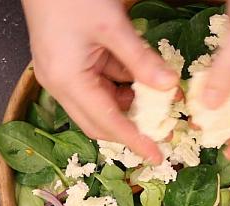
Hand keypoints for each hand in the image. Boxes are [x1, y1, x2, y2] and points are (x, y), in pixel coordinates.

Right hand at [21, 0, 178, 163]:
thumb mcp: (112, 26)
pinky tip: (139, 81)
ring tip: (155, 104)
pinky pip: (97, 86)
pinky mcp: (67, 64)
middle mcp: (60, 85)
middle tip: (160, 133)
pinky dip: (119, 87)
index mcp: (68, 81)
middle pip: (98, 122)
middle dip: (129, 130)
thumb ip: (141, 60)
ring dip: (126, 107)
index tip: (156, 156)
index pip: (107, 122)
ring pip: (99, 105)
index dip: (134, 141)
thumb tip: (169, 86)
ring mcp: (61, 75)